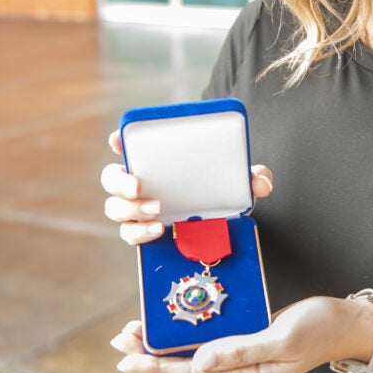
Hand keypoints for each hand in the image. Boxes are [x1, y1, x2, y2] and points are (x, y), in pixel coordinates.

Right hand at [100, 129, 273, 244]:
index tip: (118, 139)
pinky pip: (128, 233)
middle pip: (111, 177)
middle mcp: (140, 182)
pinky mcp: (142, 231)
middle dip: (119, 181)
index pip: (129, 143)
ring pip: (114, 207)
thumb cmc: (222, 187)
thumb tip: (261, 184)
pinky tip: (157, 231)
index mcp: (156, 160)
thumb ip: (253, 176)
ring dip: (129, 209)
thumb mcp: (239, 178)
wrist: (224, 220)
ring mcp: (137, 207)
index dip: (119, 140)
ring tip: (157, 211)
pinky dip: (138, 233)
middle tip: (139, 185)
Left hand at [110, 294, 372, 372]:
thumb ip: (241, 349)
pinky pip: (210, 341)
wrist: (347, 324)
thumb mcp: (283, 337)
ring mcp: (244, 358)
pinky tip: (176, 323)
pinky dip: (188, 333)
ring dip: (165, 345)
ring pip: (194, 355)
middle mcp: (241, 372)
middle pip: (185, 369)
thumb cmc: (320, 328)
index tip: (126, 358)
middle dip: (151, 356)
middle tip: (119, 340)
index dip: (155, 367)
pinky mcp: (249, 341)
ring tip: (136, 333)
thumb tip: (199, 361)